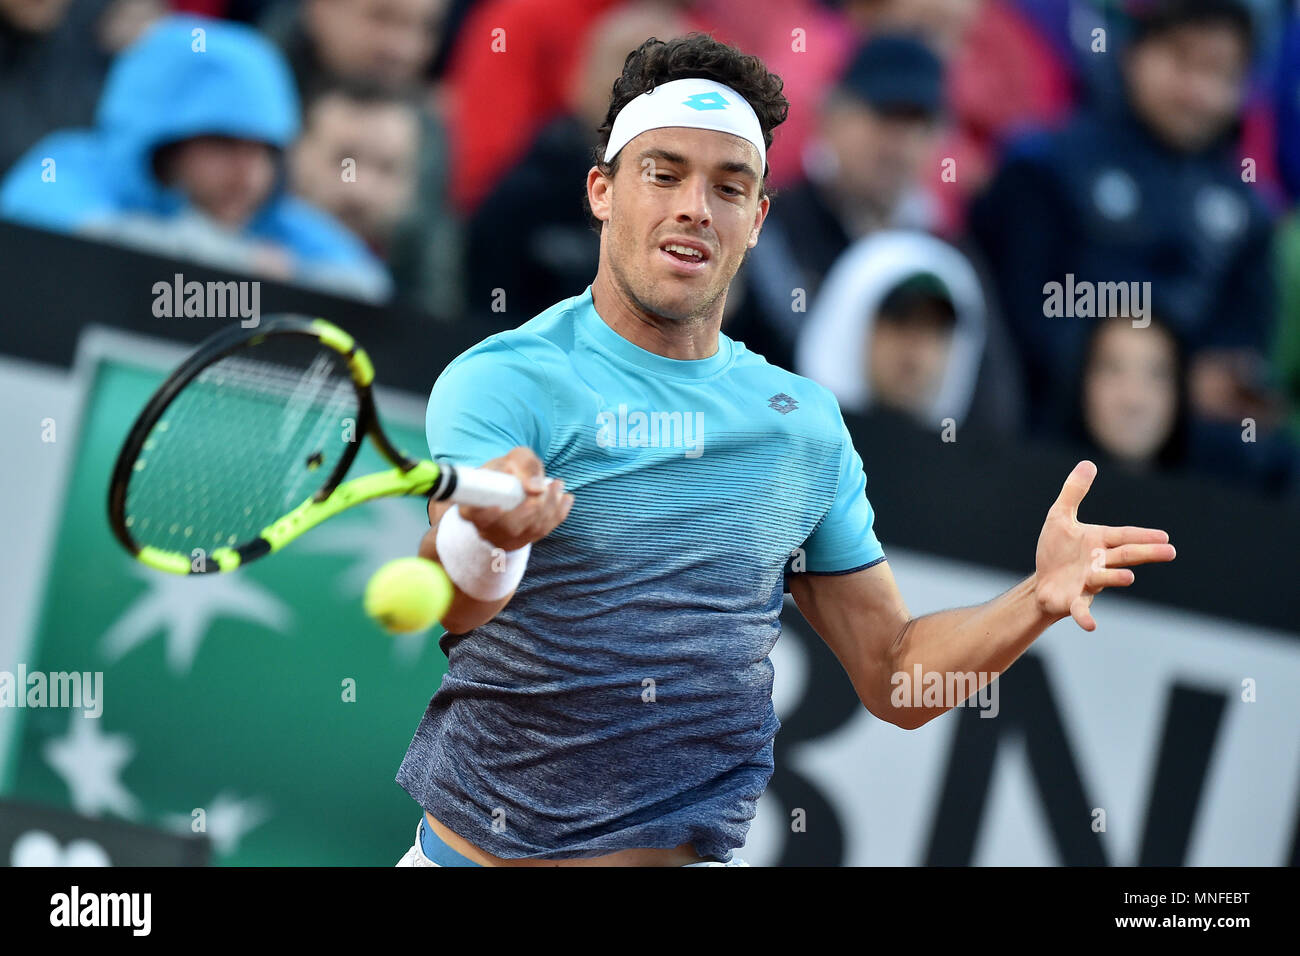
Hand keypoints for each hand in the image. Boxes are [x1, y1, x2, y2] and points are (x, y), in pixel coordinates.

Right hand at [453, 446, 573, 550]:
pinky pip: (543, 531)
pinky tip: (566, 498)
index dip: (485, 514)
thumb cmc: (508, 469)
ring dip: (549, 507)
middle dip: (532, 508)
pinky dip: (558, 514)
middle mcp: (486, 527)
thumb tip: (534, 487)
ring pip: (529, 530)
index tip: (498, 507)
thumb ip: (522, 465)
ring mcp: (505, 537)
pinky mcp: (523, 540)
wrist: (512, 483)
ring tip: (558, 485)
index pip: (474, 515)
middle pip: (509, 526)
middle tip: (545, 487)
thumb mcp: (512, 459)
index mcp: (472, 506)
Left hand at [1032, 460, 1175, 630]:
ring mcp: (1088, 583)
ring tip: (1128, 577)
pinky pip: (1082, 610)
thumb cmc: (1056, 551)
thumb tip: (1087, 464)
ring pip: (1104, 579)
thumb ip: (1074, 492)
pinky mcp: (1074, 601)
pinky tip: (1091, 626)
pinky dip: (1086, 617)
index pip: (1123, 536)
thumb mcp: (1059, 517)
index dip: (1142, 535)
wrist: (1042, 583)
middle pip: (1124, 556)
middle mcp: (1098, 563)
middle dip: (1145, 553)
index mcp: (1098, 542)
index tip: (1164, 536)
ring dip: (1115, 578)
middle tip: (1169, 552)